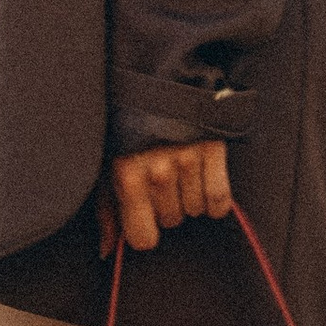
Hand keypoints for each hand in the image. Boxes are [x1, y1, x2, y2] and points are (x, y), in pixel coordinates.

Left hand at [99, 137, 232, 254]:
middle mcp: (158, 171)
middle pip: (172, 221)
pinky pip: (219, 199)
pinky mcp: (213, 148)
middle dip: (167, 204)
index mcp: (127, 176)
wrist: (158, 75)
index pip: (143, 239)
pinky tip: (204, 178)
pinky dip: (215, 198)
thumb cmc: (128, 124)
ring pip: (195, 210)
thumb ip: (106, 210)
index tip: (144, 211)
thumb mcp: (106, 163)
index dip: (144, 228)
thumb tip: (107, 250)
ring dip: (190, 196)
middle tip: (161, 177)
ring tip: (180, 169)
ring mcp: (188, 159)